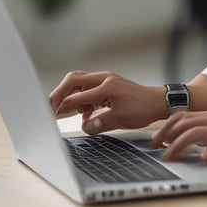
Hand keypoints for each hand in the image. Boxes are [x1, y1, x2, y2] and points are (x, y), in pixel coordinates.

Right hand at [48, 70, 166, 133]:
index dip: (62, 106)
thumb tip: (85, 127)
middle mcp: (104, 79)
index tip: (51, 116)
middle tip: (48, 108)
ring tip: (60, 112)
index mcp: (106, 85)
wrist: (159, 102)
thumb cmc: (144, 108)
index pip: (77, 95)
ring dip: (69, 96)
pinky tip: (82, 115)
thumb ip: (101, 122)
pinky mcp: (107, 87)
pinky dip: (81, 101)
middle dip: (59, 94)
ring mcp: (105, 82)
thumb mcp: (122, 118)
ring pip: (79, 84)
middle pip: (73, 80)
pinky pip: (87, 91)